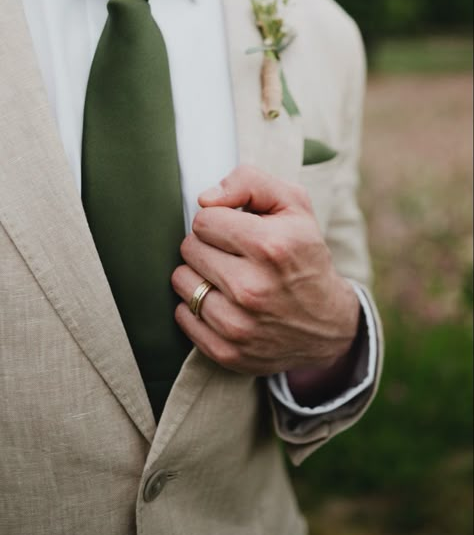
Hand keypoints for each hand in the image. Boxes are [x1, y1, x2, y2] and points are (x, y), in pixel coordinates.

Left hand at [172, 165, 359, 378]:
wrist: (328, 324)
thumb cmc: (304, 255)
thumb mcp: (294, 205)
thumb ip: (250, 182)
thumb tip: (205, 198)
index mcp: (270, 247)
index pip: (204, 220)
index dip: (219, 221)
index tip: (236, 230)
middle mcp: (252, 289)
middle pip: (189, 248)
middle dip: (208, 246)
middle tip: (233, 255)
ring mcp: (238, 325)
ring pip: (181, 281)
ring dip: (199, 275)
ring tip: (226, 277)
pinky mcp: (227, 352)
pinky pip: (183, 316)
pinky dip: (196, 306)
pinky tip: (222, 302)